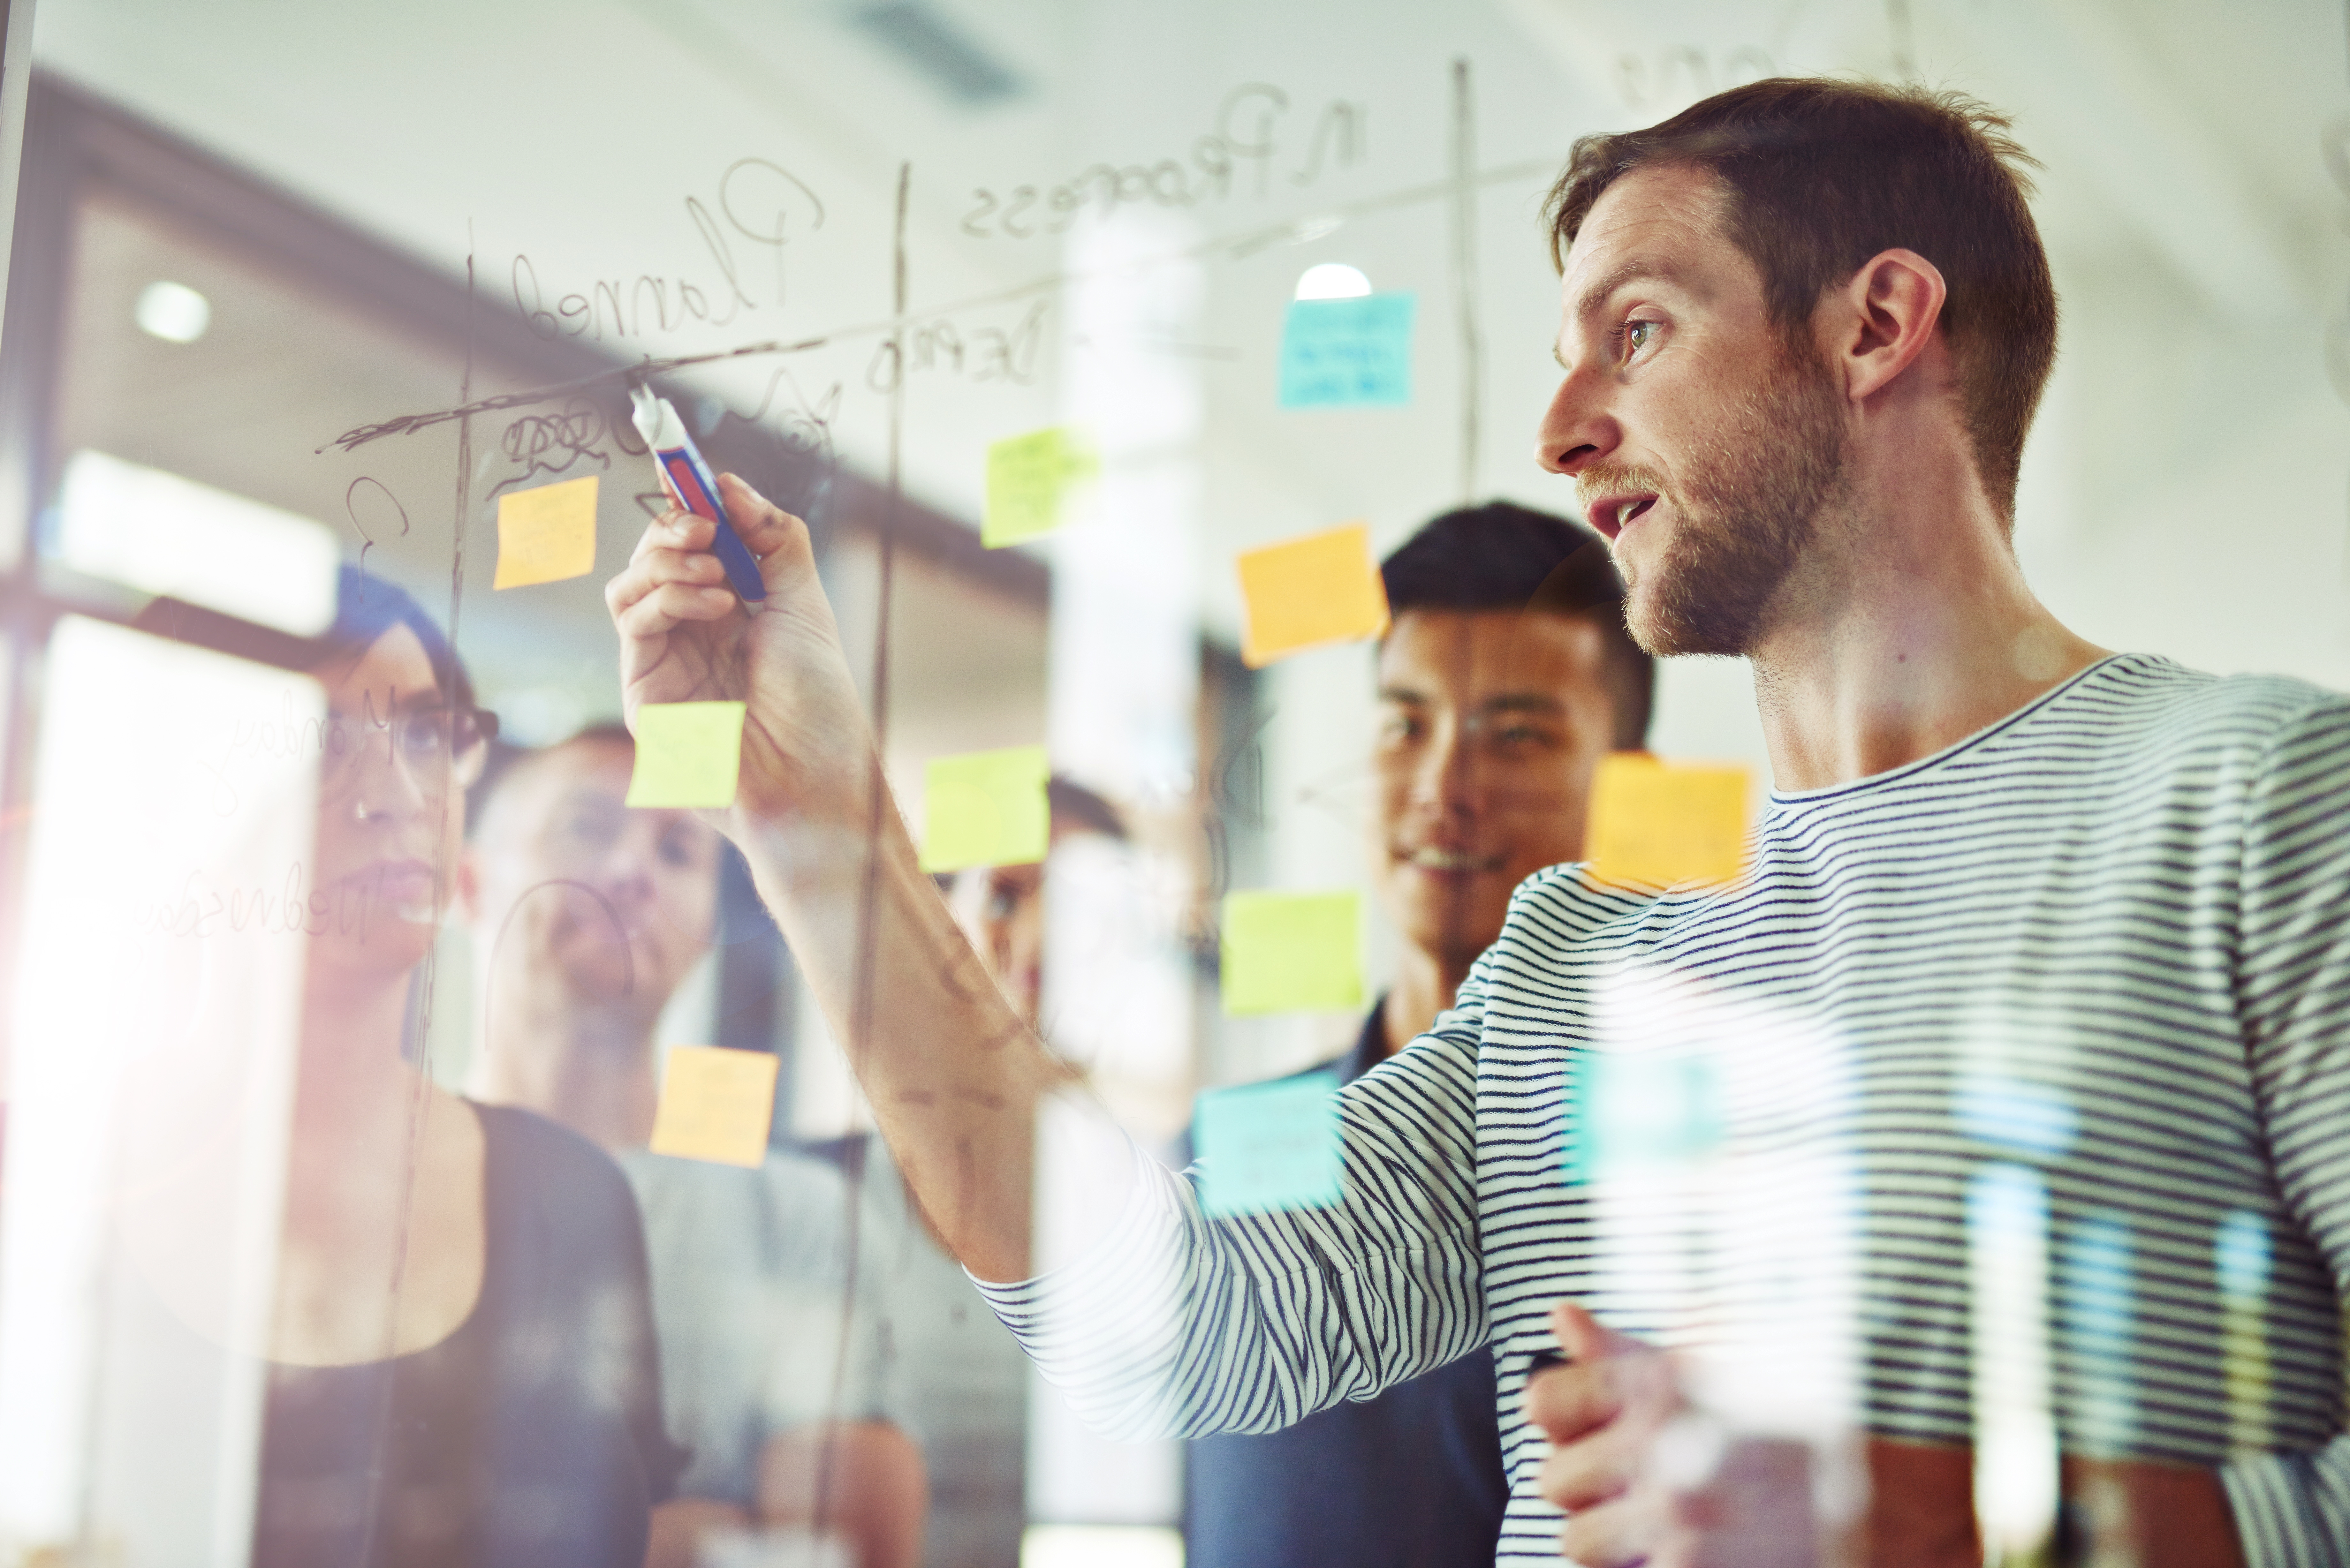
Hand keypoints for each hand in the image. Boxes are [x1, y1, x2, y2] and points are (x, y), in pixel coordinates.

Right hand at [603, 474, 874, 826]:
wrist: (813, 775)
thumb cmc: (818, 700)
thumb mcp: (804, 602)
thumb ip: (772, 539)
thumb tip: (727, 483)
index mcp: (729, 611)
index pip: (691, 543)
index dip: (686, 503)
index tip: (688, 469)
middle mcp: (691, 633)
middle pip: (653, 555)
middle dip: (675, 526)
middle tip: (708, 526)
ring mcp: (663, 661)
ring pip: (630, 583)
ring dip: (668, 560)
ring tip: (718, 572)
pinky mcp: (644, 689)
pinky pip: (632, 620)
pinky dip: (668, 596)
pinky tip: (714, 604)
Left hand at [1526, 1302, 1829, 1567]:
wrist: (1878, 1500)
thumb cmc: (1789, 1426)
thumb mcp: (1712, 1366)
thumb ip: (1626, 1350)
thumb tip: (1562, 1317)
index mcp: (1663, 1383)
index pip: (1546, 1401)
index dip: (1563, 1419)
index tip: (1585, 1429)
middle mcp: (1664, 1444)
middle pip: (1555, 1479)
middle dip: (1590, 1488)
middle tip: (1636, 1487)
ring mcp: (1678, 1514)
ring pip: (1579, 1541)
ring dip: (1611, 1540)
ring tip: (1660, 1525)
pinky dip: (1645, 1567)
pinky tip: (1685, 1551)